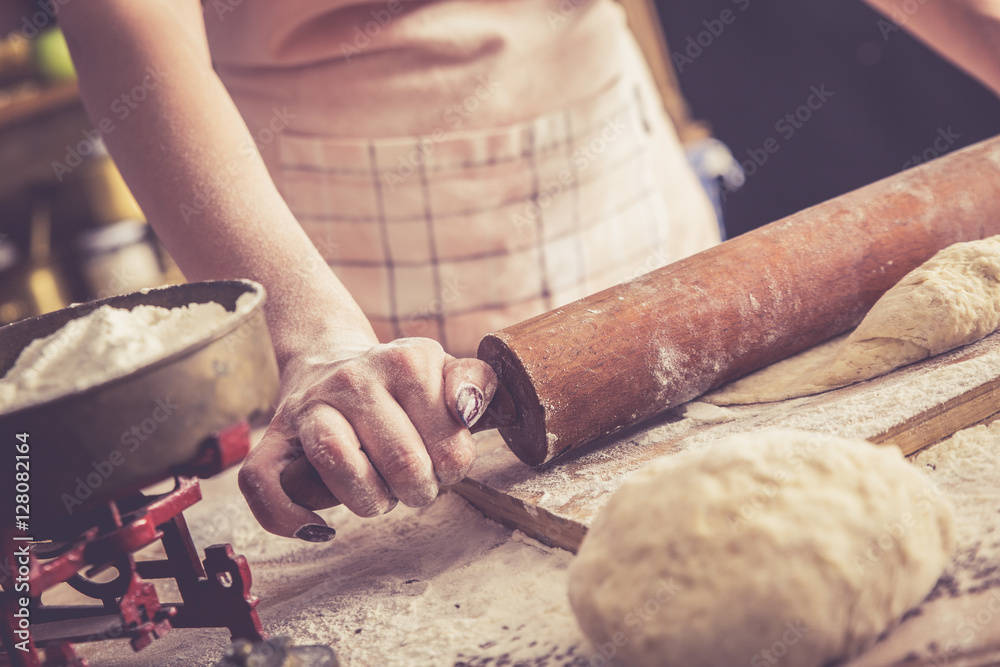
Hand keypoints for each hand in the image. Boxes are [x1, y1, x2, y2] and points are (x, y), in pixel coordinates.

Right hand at [238, 337, 497, 539]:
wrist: (327, 357)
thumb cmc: (398, 380)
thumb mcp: (444, 368)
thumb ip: (475, 383)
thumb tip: (467, 409)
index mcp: (406, 361)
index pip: (448, 445)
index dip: (454, 469)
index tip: (443, 461)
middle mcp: (355, 379)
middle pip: (402, 460)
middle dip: (418, 490)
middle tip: (415, 483)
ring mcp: (310, 407)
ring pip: (339, 464)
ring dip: (370, 500)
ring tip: (380, 496)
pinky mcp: (274, 436)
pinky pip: (264, 483)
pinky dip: (290, 516)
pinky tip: (320, 526)